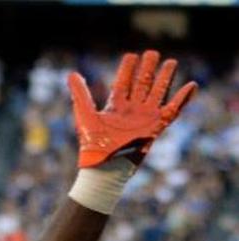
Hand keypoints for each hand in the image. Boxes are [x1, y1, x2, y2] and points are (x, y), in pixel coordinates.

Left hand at [68, 50, 196, 167]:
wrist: (104, 164)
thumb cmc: (92, 143)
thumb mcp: (84, 114)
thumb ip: (80, 94)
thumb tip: (72, 74)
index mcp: (115, 107)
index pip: (123, 83)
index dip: (127, 69)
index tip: (131, 55)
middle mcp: (131, 110)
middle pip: (142, 85)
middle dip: (148, 69)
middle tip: (153, 53)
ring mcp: (145, 118)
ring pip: (158, 93)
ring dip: (165, 78)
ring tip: (171, 62)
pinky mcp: (156, 127)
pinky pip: (173, 111)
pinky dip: (183, 99)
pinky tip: (191, 86)